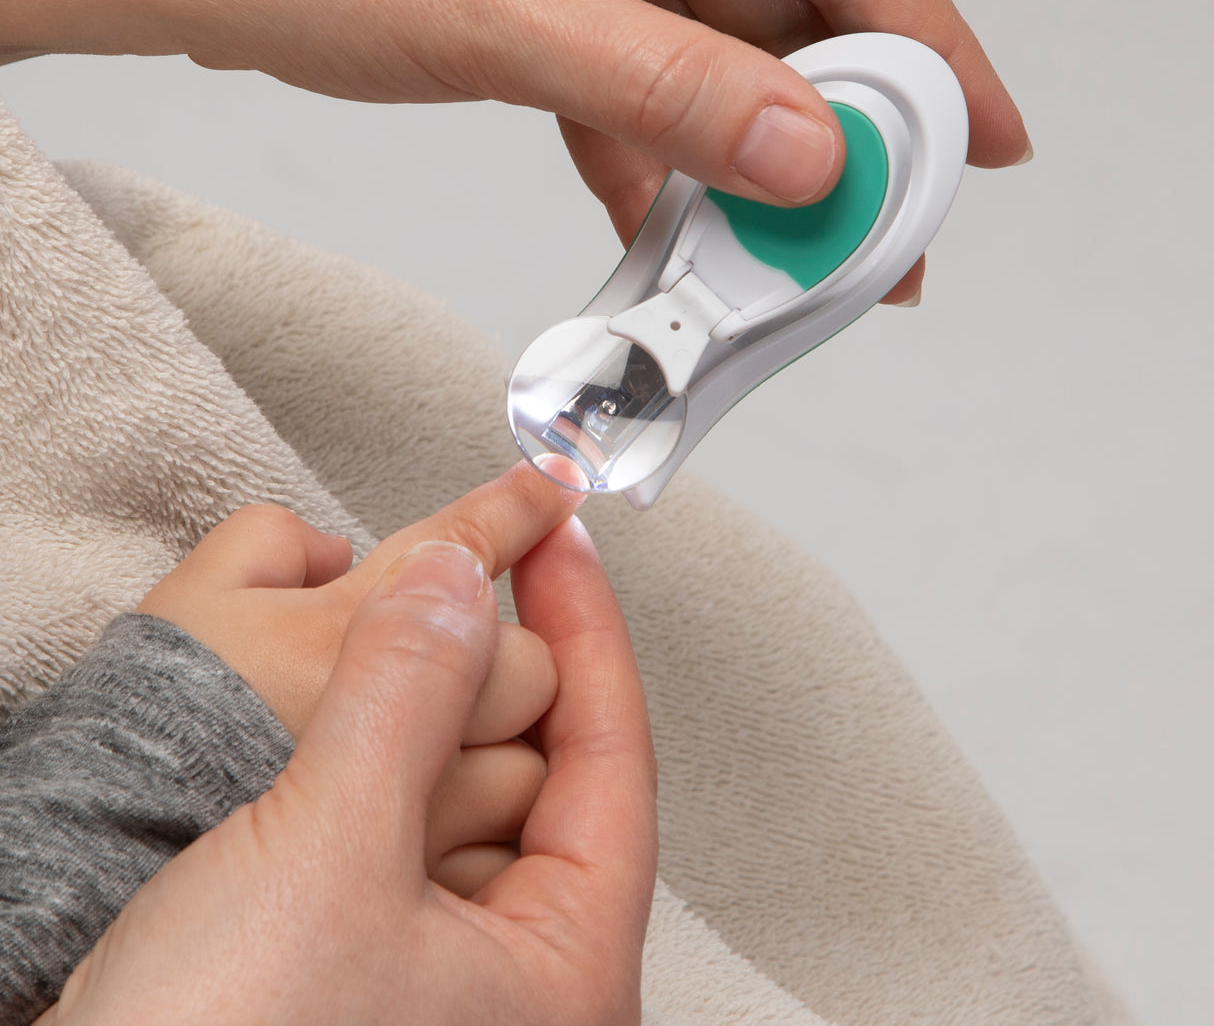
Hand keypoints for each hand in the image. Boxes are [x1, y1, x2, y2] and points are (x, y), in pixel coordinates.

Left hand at [4, 0, 1026, 256]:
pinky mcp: (556, 6)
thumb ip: (669, 85)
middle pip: (789, 17)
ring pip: (717, 69)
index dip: (927, 49)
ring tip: (785, 264)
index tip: (982, 138)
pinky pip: (641, 97)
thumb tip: (803, 150)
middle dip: (837, 136)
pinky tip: (676, 237)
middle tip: (880, 239)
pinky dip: (660, 170)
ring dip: (746, 170)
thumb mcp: (510, 12)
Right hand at [38, 520, 656, 1025]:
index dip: (589, 633)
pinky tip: (347, 722)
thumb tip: (455, 582)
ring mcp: (443, 978)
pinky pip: (401, 826)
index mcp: (565, 972)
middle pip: (546, 771)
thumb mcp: (329, 852)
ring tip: (398, 636)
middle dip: (506, 667)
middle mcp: (518, 982)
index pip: (612, 758)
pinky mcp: (366, 964)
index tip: (565, 545)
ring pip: (467, 793)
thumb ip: (405, 697)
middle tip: (465, 577)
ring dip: (434, 709)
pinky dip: (383, 758)